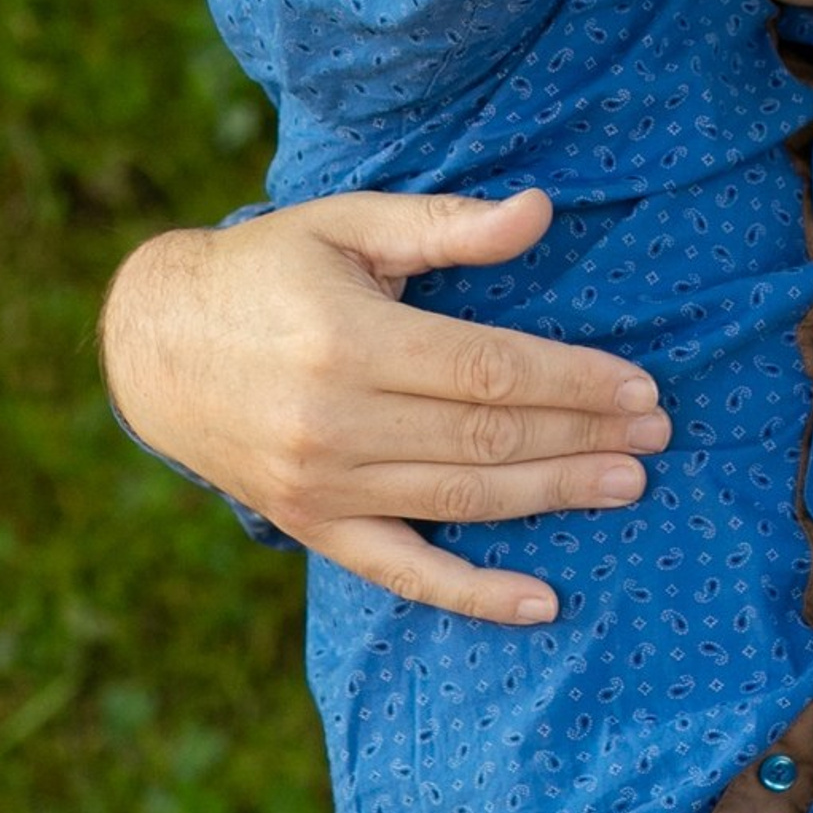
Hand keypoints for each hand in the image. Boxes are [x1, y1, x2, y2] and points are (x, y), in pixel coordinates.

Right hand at [101, 189, 670, 622]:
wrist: (154, 344)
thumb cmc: (270, 270)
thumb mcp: (351, 224)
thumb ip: (446, 226)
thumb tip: (540, 211)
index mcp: (351, 344)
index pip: (491, 371)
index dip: (574, 381)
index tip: (641, 388)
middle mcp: (335, 423)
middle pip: (488, 437)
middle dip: (583, 437)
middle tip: (657, 436)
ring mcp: (322, 485)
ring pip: (462, 498)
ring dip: (554, 494)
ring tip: (628, 485)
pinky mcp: (312, 524)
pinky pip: (403, 571)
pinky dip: (474, 593)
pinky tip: (543, 601)